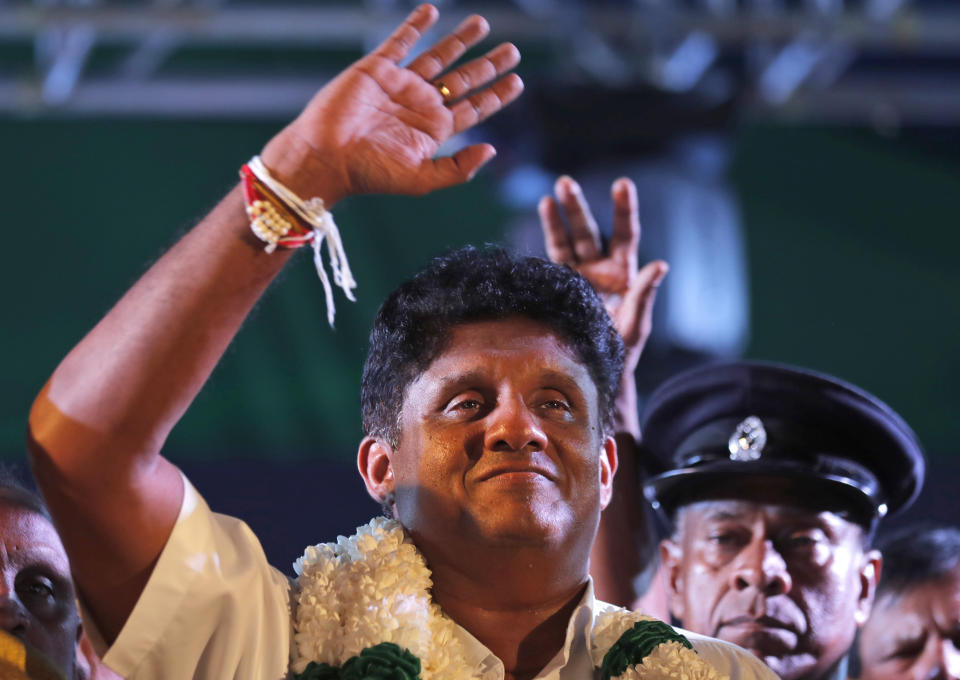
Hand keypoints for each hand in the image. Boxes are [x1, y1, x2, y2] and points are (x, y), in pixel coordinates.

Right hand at [262, 4, 522, 204]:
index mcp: (434, 130)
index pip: (474, 108)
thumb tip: (492, 149)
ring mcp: (401, 84)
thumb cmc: (371, 174)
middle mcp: (421, 104)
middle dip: (489, 64)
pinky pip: (401, 40)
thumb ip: (458, 168)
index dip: (497, 95)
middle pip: (464, 79)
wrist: (327, 157)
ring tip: (484, 23)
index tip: (518, 81)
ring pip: (439, 55)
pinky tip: (433, 11)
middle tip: (513, 50)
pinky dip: (416, 24)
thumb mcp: (421, 180)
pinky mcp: (378, 68)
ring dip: (461, 39)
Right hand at [539, 176, 667, 376]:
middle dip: (576, 207)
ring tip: (547, 198)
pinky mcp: (558, 288)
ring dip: (557, 220)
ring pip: (566, 242)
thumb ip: (644, 294)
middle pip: (588, 231)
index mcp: (623, 273)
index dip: (623, 209)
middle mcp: (599, 269)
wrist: (596, 371)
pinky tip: (536, 229)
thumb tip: (661, 264)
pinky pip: (550, 261)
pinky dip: (545, 243)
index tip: (622, 184)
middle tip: (565, 183)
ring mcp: (577, 276)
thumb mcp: (636, 325)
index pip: (625, 234)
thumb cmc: (622, 352)